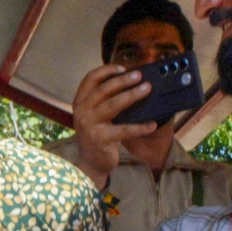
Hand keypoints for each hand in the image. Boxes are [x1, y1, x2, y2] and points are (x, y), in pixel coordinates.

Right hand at [70, 64, 155, 188]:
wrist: (90, 163)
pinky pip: (124, 130)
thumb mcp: (95, 115)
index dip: (106, 71)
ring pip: (113, 105)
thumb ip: (104, 100)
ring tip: (147, 89)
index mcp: (79, 102)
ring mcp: (89, 125)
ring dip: (132, 95)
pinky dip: (140, 127)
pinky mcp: (100, 139)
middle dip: (123, 80)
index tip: (122, 67)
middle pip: (103, 89)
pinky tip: (152, 124)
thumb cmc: (97, 134)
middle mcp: (81, 111)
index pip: (90, 79)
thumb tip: (132, 82)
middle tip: (139, 75)